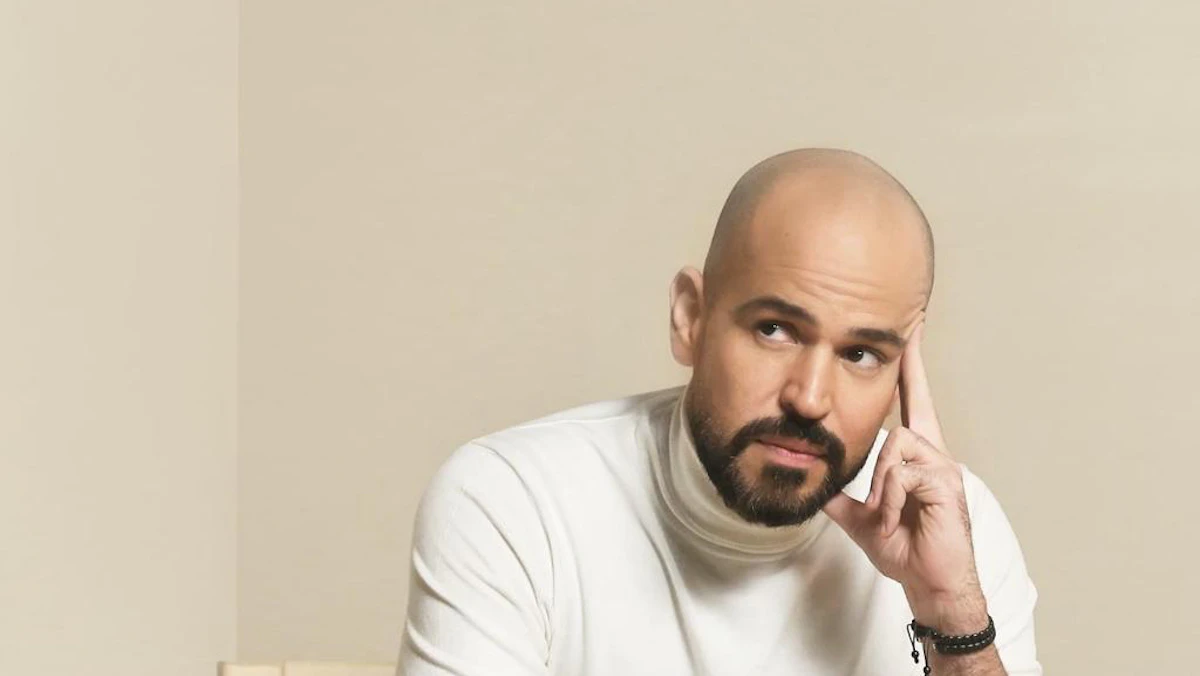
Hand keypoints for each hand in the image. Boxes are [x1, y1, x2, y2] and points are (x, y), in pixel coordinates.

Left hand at [822, 321, 986, 630]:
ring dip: (880, 488)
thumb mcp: (861, 515)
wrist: (929, 582)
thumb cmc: (905, 547)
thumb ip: (840, 493)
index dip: (912, 367)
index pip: (913, 401)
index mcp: (915, 456)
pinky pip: (901, 472)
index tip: (911, 330)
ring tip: (885, 515)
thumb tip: (811, 478)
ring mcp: (942, 466)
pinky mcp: (945, 482)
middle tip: (882, 477)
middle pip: (897, 423)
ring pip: (893, 447)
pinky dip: (889, 499)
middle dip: (885, 453)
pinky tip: (896, 518)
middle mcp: (933, 453)